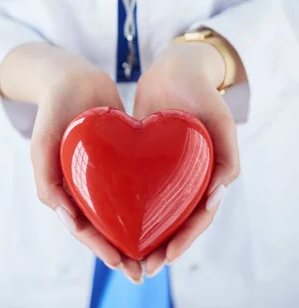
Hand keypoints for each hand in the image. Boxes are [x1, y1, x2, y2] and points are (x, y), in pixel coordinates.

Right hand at [0, 43, 142, 282]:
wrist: (74, 76)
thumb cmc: (53, 109)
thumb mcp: (42, 143)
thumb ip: (46, 180)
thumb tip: (69, 220)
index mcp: (65, 188)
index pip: (84, 227)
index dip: (102, 248)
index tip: (124, 264)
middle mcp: (86, 185)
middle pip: (105, 225)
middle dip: (123, 249)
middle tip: (145, 270)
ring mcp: (104, 171)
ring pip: (122, 209)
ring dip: (137, 231)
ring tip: (160, 250)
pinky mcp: (121, 157)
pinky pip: (135, 183)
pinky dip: (147, 199)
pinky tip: (168, 208)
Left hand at [133, 40, 240, 277]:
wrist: (174, 67)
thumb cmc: (201, 91)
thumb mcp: (221, 120)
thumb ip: (227, 156)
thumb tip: (216, 197)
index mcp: (209, 174)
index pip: (199, 217)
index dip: (185, 240)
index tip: (166, 256)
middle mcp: (188, 176)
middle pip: (175, 220)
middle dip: (160, 246)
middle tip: (141, 268)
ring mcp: (166, 168)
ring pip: (155, 209)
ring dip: (142, 233)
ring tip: (122, 253)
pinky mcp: (144, 158)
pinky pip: (135, 187)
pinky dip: (126, 205)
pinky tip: (108, 216)